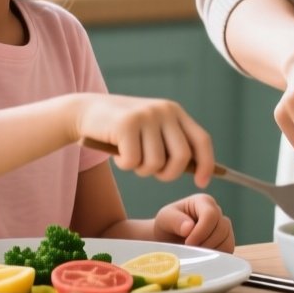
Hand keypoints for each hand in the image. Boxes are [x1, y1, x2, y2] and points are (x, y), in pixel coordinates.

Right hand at [73, 95, 215, 189]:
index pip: (201, 140)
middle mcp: (164, 110)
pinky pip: (133, 162)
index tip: (202, 182)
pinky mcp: (127, 124)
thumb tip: (198, 171)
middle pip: (182, 157)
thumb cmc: (122, 130)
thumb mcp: (151, 131)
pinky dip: (124, 165)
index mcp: (175, 112)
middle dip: (168, 174)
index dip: (206, 164)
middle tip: (152, 173)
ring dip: (141, 170)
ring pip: (156, 163)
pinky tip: (117, 152)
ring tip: (130, 157)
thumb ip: (171, 144)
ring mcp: (146, 115)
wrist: (87, 111)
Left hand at [154, 194, 234, 251]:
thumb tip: (189, 227)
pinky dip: (217, 256)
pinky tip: (203, 256)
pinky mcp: (226, 240)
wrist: (169, 239)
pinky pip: (228, 249)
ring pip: (227, 239)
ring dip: (211, 251)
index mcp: (203, 201)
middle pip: (221, 228)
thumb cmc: (167, 226)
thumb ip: (175, 220)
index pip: (211, 215)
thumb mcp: (164, 219)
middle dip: (205, 243)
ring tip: (195, 253)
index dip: (201, 232)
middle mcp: (217, 211)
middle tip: (190, 250)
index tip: (188, 243)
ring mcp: (223, 226)